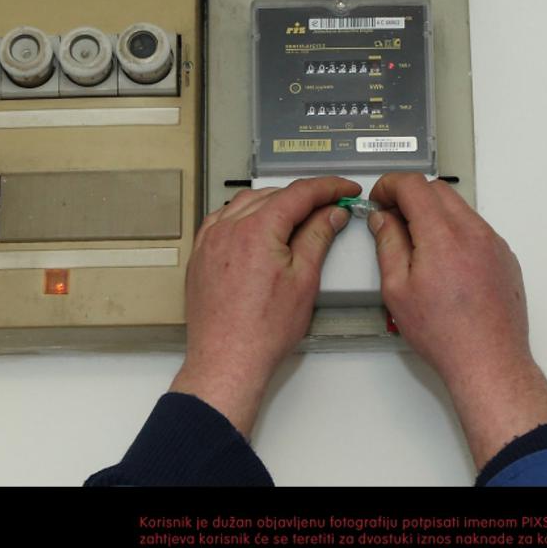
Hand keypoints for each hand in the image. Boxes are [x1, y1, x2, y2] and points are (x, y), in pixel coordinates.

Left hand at [170, 176, 360, 435]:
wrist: (227, 360)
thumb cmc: (262, 331)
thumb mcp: (304, 280)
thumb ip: (318, 237)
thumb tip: (331, 213)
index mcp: (257, 229)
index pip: (300, 193)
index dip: (329, 187)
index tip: (345, 189)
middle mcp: (228, 228)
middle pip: (273, 195)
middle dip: (304, 197)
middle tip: (330, 207)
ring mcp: (210, 241)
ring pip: (246, 203)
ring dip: (274, 203)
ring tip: (297, 217)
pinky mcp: (200, 255)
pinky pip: (223, 220)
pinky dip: (245, 216)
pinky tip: (257, 227)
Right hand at [368, 173, 546, 467]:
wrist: (489, 360)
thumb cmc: (446, 334)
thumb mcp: (398, 290)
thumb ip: (388, 244)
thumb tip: (383, 219)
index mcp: (443, 235)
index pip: (413, 185)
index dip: (390, 185)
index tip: (380, 197)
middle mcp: (473, 232)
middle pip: (438, 190)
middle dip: (411, 195)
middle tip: (392, 217)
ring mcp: (493, 243)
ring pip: (459, 208)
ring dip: (434, 213)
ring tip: (416, 243)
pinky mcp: (504, 257)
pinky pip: (476, 229)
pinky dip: (455, 231)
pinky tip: (442, 260)